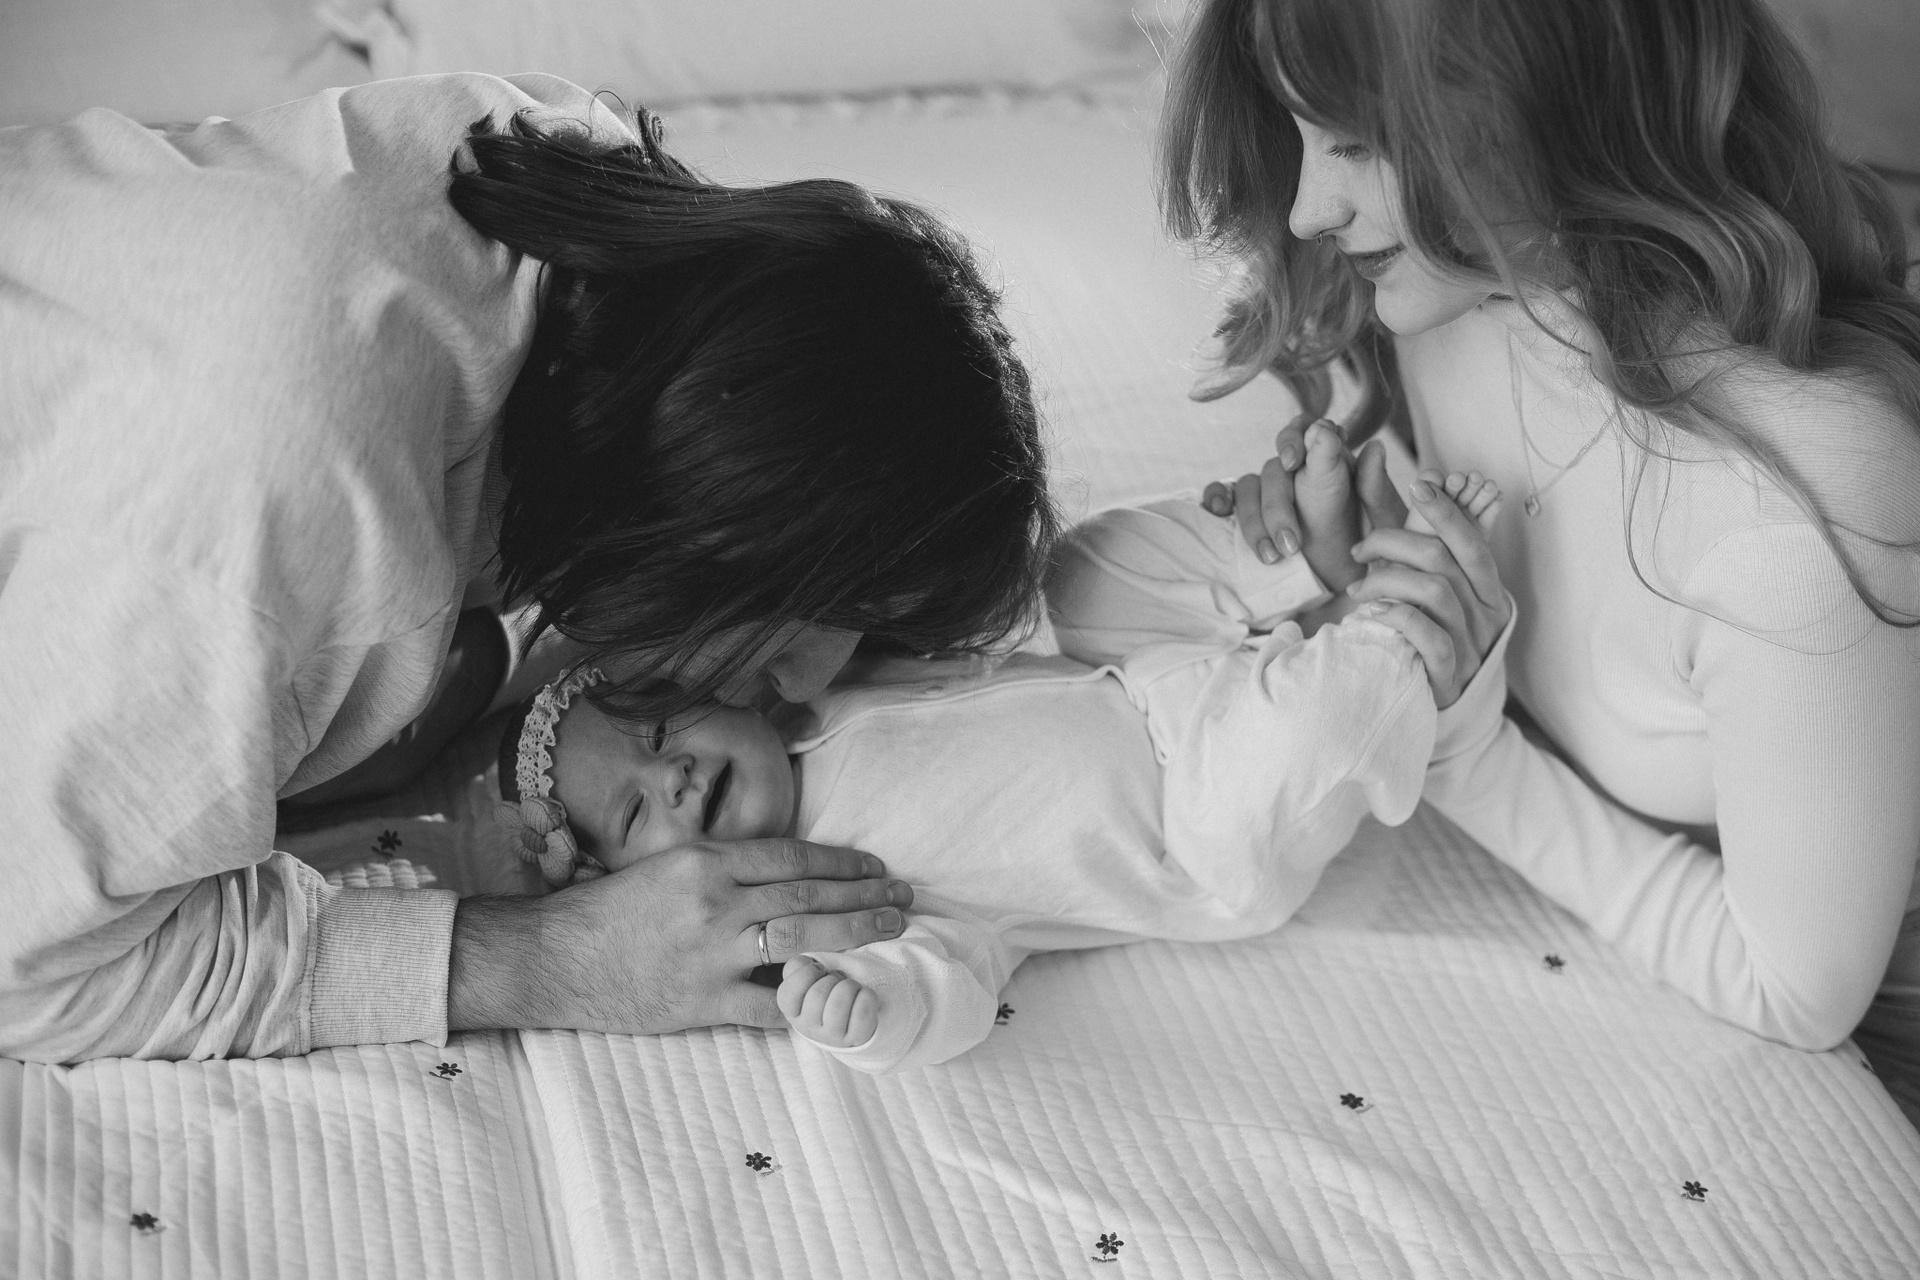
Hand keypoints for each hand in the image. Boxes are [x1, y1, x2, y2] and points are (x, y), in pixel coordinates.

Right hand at [448, 838, 912, 1033]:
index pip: (792, 857)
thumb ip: (720, 869)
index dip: (842, 861)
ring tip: (890, 931)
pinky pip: (768, 1007)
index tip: (875, 866)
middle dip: (864, 896)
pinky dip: (806, 1004)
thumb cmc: (604, 911)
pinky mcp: (702, 1002)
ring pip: (802, 942)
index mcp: (705, 862)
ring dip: (854, 936)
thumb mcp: (663, 867)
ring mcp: (712, 954)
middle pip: (808, 896)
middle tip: (903, 898)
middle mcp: (715, 902)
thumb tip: (781, 874)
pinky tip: (839, 999)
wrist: (550, 959)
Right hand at [777, 956, 879, 1048]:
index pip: (788, 992)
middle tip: (839, 980)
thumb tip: (808, 965)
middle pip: (817, 993)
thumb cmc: (826, 992)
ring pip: (838, 1004)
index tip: (820, 970)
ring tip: (851, 988)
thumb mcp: (806, 977)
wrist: (850, 1016)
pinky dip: (866, 996)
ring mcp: (831, 1037)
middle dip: (833, 977)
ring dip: (850, 985)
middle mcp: (808, 1028)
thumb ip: (797, 966)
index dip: (808, 973)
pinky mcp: (855, 1038)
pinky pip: (862, 1013)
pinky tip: (863, 995)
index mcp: (792, 1012)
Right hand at [1203, 416, 1410, 562]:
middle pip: (1274, 469)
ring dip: (1254, 522)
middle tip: (1291, 543)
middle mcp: (1297, 471)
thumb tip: (1374, 448)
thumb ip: (1378, 489)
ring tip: (1272, 558)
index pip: (1307, 431)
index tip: (1295, 462)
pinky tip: (1217, 511)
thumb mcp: (1384, 524)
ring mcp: (1271, 492)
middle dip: (1278, 506)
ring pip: (1248, 489)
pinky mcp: (1251, 514)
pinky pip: (1226, 496)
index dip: (1295, 439)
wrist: (1351, 585)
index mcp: (1332, 462)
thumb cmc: (1370, 550)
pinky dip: (1216, 497)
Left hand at [1346, 470, 1509, 708]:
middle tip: (1360, 549)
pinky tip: (1373, 613)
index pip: (1471, 541)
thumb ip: (1424, 547)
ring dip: (1386, 580)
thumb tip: (1419, 483)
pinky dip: (1397, 618)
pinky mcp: (1450, 676)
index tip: (1417, 485)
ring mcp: (1471, 646)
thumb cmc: (1426, 636)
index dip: (1446, 511)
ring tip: (1357, 589)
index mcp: (1488, 589)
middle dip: (1394, 542)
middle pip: (1444, 560)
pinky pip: (1429, 638)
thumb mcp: (1431, 591)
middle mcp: (1487, 615)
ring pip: (1434, 592)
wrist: (1434, 704)